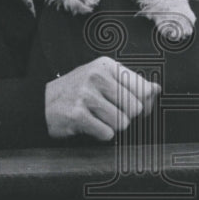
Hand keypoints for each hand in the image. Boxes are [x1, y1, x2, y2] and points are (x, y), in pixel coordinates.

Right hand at [45, 56, 159, 140]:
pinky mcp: (77, 114)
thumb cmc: (78, 91)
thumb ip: (131, 84)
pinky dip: (101, 134)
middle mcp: (97, 76)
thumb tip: (156, 90)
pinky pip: (107, 133)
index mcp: (106, 65)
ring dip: (112, 126)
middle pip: (135, 108)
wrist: (42, 103)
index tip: (129, 105)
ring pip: (122, 122)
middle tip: (108, 112)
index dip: (142, 103)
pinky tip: (89, 125)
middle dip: (125, 115)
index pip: (143, 89)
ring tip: (97, 118)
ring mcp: (86, 95)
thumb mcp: (103, 79)